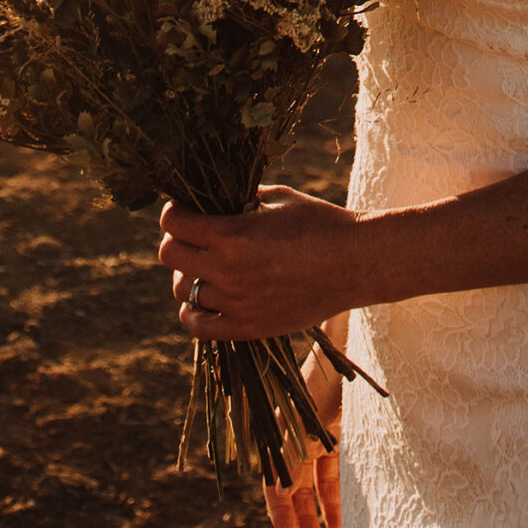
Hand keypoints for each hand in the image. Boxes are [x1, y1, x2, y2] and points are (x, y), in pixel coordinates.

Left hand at [158, 185, 360, 340]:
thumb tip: (215, 201)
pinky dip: (193, 312)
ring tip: (206, 265)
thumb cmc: (321, 223)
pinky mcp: (248, 328)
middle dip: (177, 239)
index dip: (174, 210)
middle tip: (193, 234)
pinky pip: (200, 327)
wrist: (357, 263)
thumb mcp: (278, 199)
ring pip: (183, 291)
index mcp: (231, 235)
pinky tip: (202, 299)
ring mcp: (236, 304)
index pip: (173, 222)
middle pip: (170, 256)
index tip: (184, 208)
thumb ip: (240, 200)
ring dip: (188, 274)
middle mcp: (227, 271)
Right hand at [264, 337, 343, 527]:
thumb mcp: (308, 422)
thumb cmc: (329, 381)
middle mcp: (297, 434)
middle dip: (302, 516)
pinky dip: (338, 491)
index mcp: (282, 431)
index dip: (279, 509)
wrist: (354, 345)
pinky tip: (345, 515)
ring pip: (317, 479)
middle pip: (295, 483)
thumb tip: (281, 490)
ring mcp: (320, 432)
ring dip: (322, 509)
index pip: (275, 479)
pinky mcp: (341, 430)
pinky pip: (335, 468)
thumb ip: (293, 455)